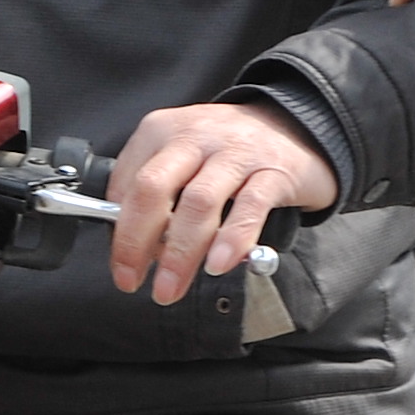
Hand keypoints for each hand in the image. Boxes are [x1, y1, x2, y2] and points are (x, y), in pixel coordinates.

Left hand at [106, 101, 339, 304]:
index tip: (121, 266)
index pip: (127, 182)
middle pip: (154, 188)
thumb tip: (138, 246)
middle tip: (132, 280)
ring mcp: (236, 152)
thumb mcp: (183, 156)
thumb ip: (157, 193)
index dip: (118, 230)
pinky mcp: (273, 171)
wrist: (295, 126)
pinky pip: (249, 207)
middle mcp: (196, 136)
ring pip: (198, 202)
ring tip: (171, 287)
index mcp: (163, 131)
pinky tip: (218, 263)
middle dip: (136, 241)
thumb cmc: (227, 151)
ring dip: (180, 252)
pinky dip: (231, 239)